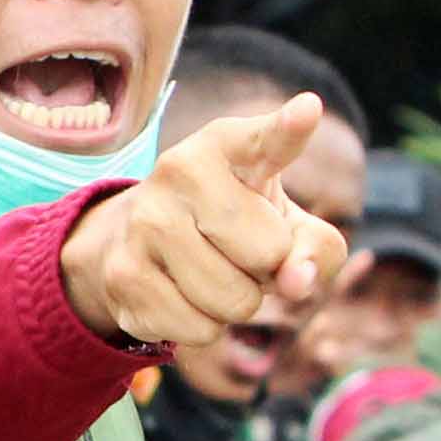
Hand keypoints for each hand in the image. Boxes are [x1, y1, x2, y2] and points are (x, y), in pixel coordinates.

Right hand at [61, 93, 348, 350]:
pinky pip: (200, 329)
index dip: (289, 129)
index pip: (266, 140)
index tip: (308, 111)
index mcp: (227, 145)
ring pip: (234, 300)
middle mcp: (180, 170)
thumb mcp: (287, 224)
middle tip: (237, 251)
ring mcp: (145, 222)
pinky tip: (183, 296)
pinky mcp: (123, 275)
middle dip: (266, 269)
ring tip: (213, 273)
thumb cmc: (235, 226)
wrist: (135, 240)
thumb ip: (316, 248)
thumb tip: (296, 282)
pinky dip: (204, 327)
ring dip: (237, 303)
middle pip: (268, 253)